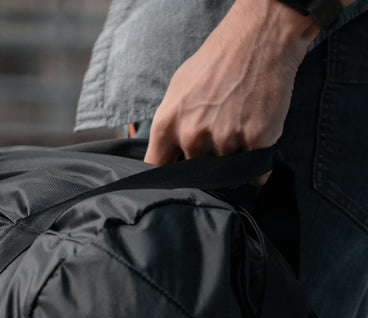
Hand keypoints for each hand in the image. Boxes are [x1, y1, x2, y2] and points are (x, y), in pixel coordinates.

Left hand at [144, 0, 319, 175]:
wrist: (258, 41)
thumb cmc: (216, 63)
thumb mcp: (177, 90)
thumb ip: (170, 125)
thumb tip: (168, 154)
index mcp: (167, 125)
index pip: (157, 169)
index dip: (166, 177)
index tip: (176, 177)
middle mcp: (192, 136)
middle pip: (196, 173)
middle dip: (206, 164)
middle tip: (218, 140)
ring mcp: (224, 140)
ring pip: (227, 173)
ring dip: (234, 162)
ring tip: (239, 130)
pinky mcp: (256, 140)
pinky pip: (256, 172)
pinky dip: (258, 165)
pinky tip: (257, 141)